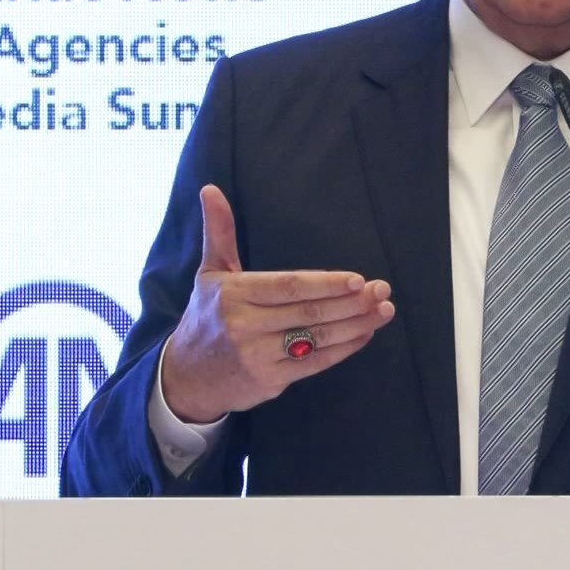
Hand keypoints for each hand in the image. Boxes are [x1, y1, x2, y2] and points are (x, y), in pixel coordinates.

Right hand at [159, 184, 394, 423]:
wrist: (186, 376)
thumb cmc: (206, 317)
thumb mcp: (210, 273)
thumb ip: (219, 232)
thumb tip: (211, 188)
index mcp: (233, 293)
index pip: (289, 286)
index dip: (326, 284)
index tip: (358, 279)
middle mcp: (243, 325)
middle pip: (308, 312)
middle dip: (351, 302)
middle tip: (382, 290)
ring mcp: (256, 356)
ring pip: (316, 338)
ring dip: (355, 324)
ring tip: (383, 312)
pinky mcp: (268, 381)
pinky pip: (313, 363)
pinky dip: (343, 349)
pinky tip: (364, 335)